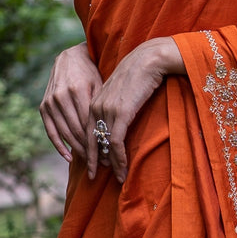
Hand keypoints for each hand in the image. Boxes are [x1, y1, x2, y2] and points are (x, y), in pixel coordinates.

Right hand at [39, 42, 102, 160]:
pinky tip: (69, 157)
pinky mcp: (43, 106)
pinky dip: (59, 146)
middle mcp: (61, 96)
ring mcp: (50, 102)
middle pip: (76, 130)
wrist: (70, 58)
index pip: (88, 123)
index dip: (97, 141)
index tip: (107, 153)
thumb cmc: (91, 73)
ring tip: (88, 160)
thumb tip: (109, 133)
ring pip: (64, 133)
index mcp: (77, 90)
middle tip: (99, 161)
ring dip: (76, 149)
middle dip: (88, 148)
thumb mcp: (100, 85)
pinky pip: (51, 131)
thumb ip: (100, 106)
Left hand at [87, 37, 183, 183]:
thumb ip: (115, 106)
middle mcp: (97, 107)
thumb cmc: (139, 75)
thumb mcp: (121, 92)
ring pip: (104, 145)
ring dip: (111, 164)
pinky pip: (116, 142)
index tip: (93, 164)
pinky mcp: (120, 114)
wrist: (148, 60)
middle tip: (94, 177)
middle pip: (91, 141)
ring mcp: (107, 111)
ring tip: (118, 177)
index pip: (87, 131)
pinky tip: (123, 169)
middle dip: (92, 161)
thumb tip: (118, 120)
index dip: (89, 149)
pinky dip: (119, 158)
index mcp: (94, 102)